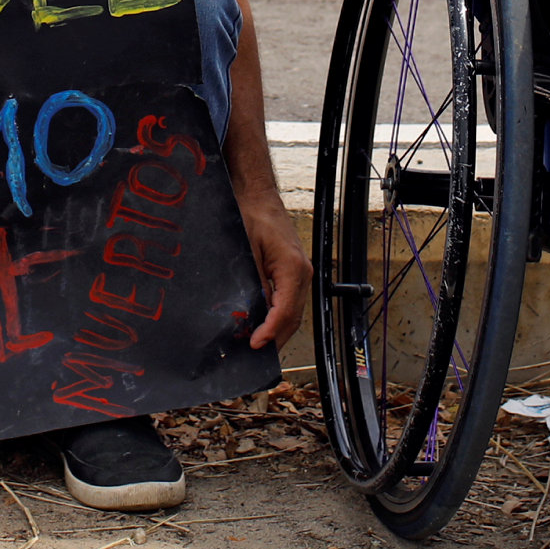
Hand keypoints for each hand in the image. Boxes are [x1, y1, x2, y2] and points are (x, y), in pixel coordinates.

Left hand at [238, 193, 311, 350]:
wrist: (258, 196)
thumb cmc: (252, 215)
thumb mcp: (246, 250)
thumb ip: (253, 282)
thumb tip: (252, 311)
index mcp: (293, 268)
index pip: (285, 311)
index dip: (270, 331)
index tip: (255, 343)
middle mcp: (303, 272)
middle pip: (293, 317)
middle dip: (275, 338)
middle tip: (255, 352)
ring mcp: (301, 273)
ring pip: (293, 312)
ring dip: (278, 330)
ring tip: (258, 343)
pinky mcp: (294, 271)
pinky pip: (290, 301)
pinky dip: (279, 316)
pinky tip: (264, 323)